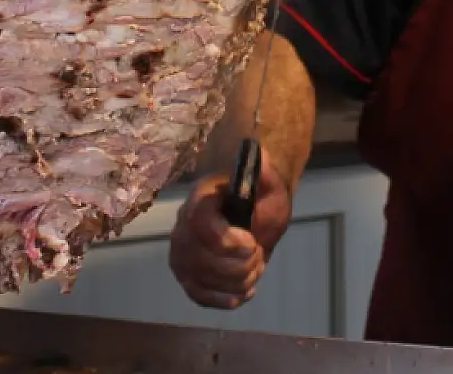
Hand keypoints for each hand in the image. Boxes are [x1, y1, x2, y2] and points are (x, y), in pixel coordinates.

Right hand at [167, 150, 291, 309]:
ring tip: (254, 267)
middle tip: (258, 253)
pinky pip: (201, 297)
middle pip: (202, 260)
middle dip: (241, 265)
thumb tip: (260, 153)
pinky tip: (244, 289)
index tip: (252, 241)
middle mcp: (182, 227)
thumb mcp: (270, 185)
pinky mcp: (187, 277)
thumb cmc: (261, 198)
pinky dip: (227, 298)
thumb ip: (265, 172)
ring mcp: (181, 255)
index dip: (227, 241)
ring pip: (205, 281)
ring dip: (239, 281)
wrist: (255, 216)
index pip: (200, 224)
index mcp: (200, 200)